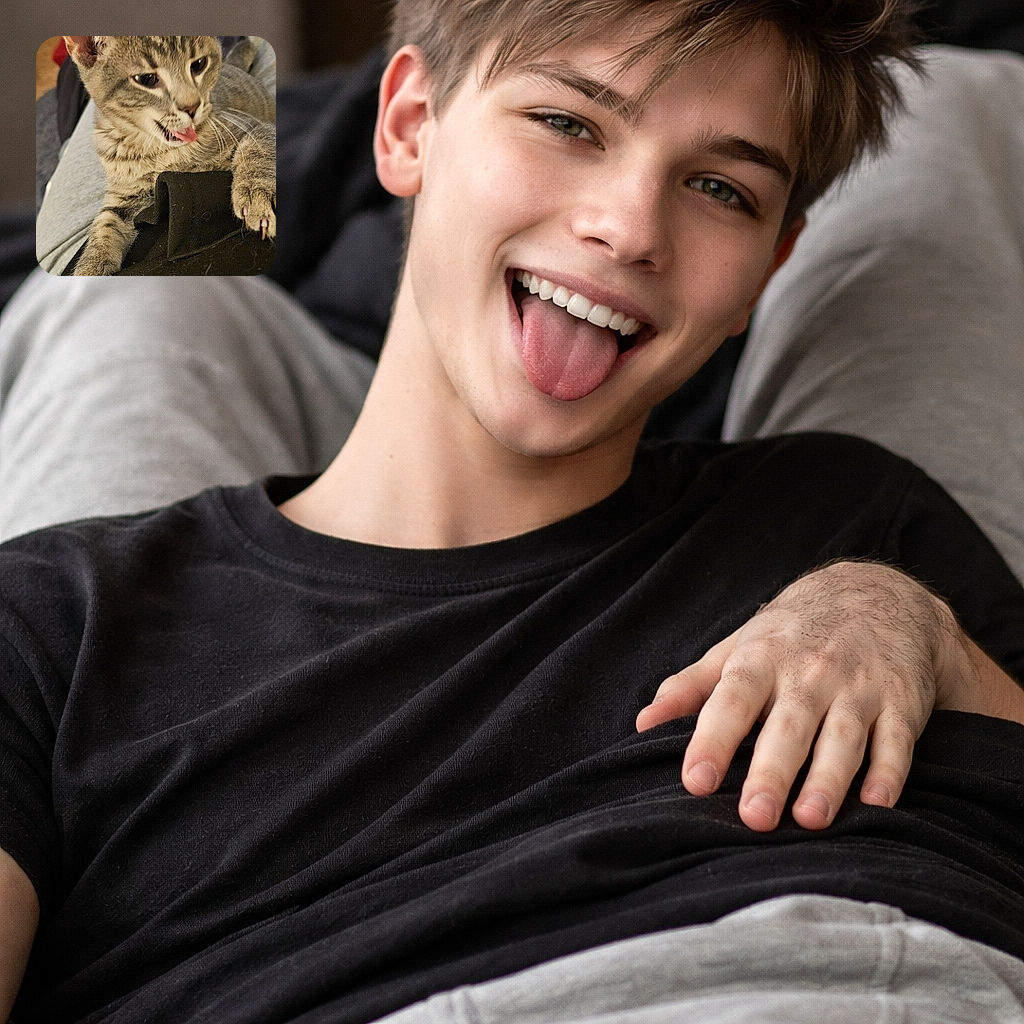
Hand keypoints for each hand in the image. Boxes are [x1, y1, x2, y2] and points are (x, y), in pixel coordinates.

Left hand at [636, 561, 1013, 831]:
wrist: (877, 594)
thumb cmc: (791, 633)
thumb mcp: (738, 648)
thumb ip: (691, 686)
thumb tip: (642, 723)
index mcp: (762, 659)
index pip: (732, 700)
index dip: (712, 739)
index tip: (695, 780)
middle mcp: (810, 673)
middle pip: (788, 725)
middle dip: (771, 770)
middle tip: (754, 816)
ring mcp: (859, 687)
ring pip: (844, 736)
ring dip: (828, 778)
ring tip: (810, 819)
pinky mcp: (902, 702)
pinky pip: (898, 739)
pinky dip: (890, 771)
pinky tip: (877, 803)